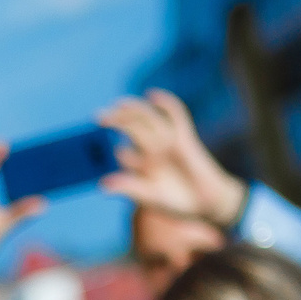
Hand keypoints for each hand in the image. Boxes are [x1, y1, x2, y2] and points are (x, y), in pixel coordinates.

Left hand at [96, 90, 248, 227]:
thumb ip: (129, 188)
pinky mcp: (185, 138)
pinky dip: (166, 104)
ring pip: (148, 118)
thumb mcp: (151, 197)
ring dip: (133, 109)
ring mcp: (167, 142)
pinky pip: (176, 116)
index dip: (106, 147)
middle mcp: (151, 150)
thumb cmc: (176, 203)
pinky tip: (152, 95)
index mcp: (140, 165)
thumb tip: (102, 183)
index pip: (120, 151)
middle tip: (99, 117)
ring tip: (117, 105)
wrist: (206, 204)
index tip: (93, 144)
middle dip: (116, 120)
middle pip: (132, 127)